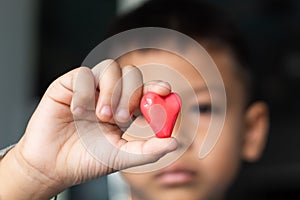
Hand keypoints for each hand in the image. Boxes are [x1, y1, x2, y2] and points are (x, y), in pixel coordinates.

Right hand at [0, 59, 177, 198]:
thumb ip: (148, 150)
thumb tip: (175, 142)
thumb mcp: (122, 156)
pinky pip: (83, 74)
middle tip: (122, 117)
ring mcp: (89, 89)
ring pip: (110, 69)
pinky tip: (78, 111)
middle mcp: (108, 96)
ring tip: (101, 116)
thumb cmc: (86, 160)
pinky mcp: (68, 85)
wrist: (52, 166)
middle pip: (131, 74)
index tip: (165, 91)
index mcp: (124, 110)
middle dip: (131, 93)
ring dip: (110, 91)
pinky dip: (85, 92)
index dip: (156, 87)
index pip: (144, 90)